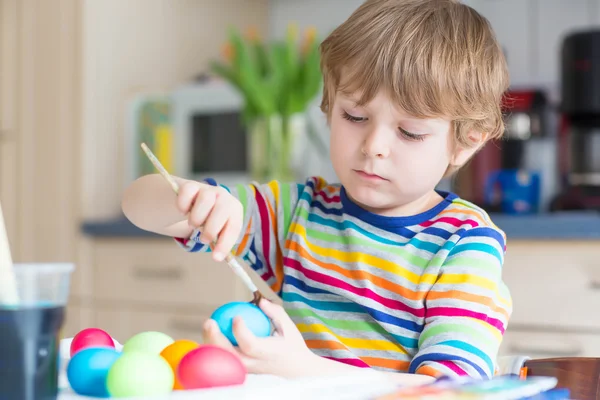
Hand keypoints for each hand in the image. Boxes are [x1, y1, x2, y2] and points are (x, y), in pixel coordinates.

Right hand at [176, 180, 242, 260]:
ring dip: (197, 217)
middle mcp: (223, 196)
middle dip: (212, 229)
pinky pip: (187, 193)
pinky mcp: (190, 185)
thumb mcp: (214, 229)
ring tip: (193, 224)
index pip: (234, 226)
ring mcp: (207, 189)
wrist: (188, 200)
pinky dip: (183, 206)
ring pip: (205, 200)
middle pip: (222, 210)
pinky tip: (182, 212)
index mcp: (234, 209)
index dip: (225, 243)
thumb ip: (217, 241)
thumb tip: (218, 257)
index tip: (216, 258)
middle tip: (204, 240)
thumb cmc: (206, 218)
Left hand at [202, 299, 317, 377]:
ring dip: (212, 342)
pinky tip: (212, 333)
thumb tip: (261, 301)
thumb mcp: (289, 327)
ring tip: (209, 325)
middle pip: (230, 355)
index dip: (240, 331)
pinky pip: (225, 359)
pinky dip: (216, 346)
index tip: (236, 317)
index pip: (250, 345)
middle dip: (216, 338)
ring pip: (224, 359)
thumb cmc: (292, 346)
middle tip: (210, 321)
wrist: (296, 370)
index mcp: (269, 353)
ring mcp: (248, 370)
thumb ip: (275, 313)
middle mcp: (256, 364)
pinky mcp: (243, 370)